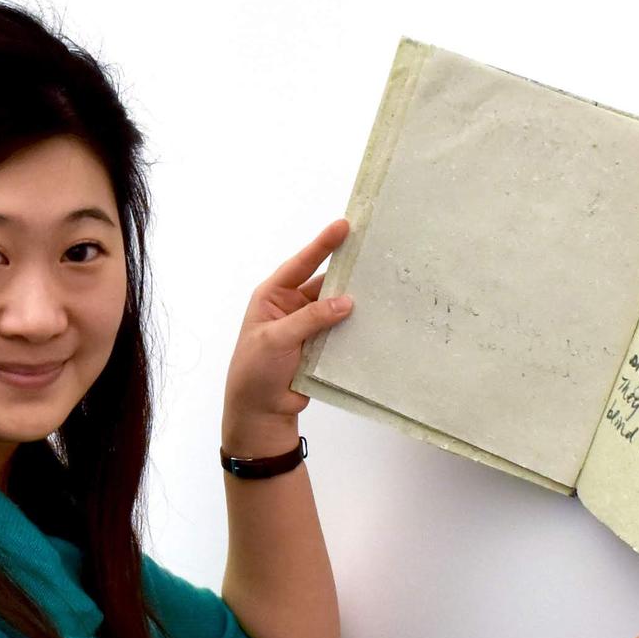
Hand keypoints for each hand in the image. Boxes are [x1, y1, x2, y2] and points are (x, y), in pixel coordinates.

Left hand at [221, 217, 355, 451]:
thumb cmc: (255, 371)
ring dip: (355, 300)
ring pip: (337, 307)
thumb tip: (347, 301)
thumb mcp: (276, 339)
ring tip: (383, 284)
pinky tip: (378, 317)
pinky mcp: (323, 346)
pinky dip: (358, 325)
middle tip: (373, 253)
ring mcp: (310, 326)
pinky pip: (343, 330)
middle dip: (346, 271)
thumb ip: (310, 319)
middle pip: (324, 283)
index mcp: (273, 296)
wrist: (261, 412)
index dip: (322, 245)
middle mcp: (293, 306)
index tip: (343, 226)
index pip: (300, 264)